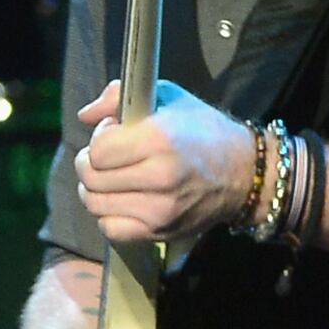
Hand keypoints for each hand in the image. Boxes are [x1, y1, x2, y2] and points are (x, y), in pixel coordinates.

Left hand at [71, 78, 257, 249]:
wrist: (243, 173)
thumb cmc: (203, 130)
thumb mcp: (167, 98)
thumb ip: (119, 97)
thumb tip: (85, 116)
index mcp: (161, 139)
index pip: (98, 150)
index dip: (99, 138)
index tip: (114, 132)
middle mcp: (160, 177)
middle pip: (92, 178)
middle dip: (91, 164)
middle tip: (107, 156)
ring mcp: (160, 210)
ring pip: (96, 204)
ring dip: (95, 190)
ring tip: (112, 177)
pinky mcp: (160, 232)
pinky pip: (110, 229)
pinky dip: (108, 215)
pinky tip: (121, 200)